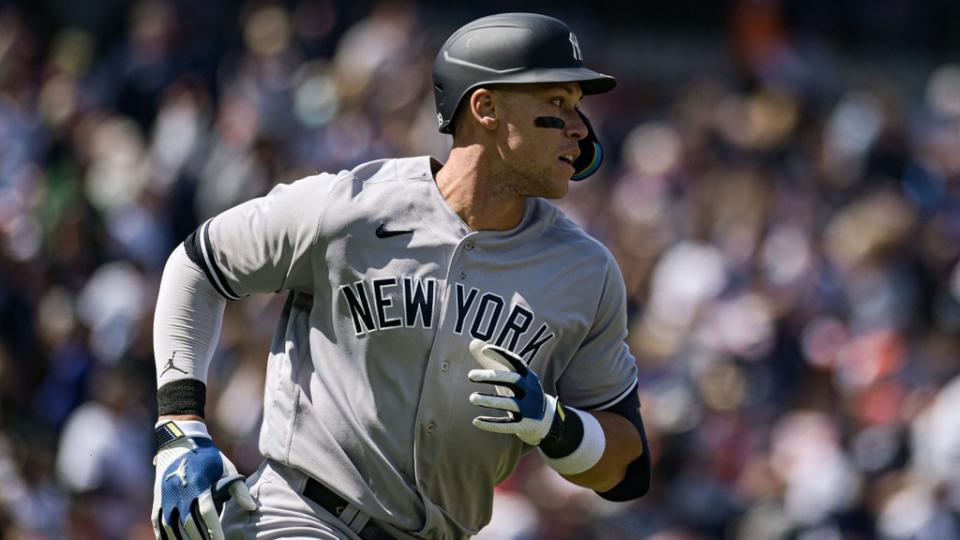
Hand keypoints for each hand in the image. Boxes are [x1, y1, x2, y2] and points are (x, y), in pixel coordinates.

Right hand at [151, 420, 255, 538]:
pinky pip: (159, 524)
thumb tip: (252, 507)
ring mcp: (166, 497)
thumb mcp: (226, 468)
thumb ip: (238, 488)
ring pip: (172, 527)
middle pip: (189, 524)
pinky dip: (165, 536)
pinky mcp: (158, 500)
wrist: (179, 442)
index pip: (207, 513)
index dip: (214, 530)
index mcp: (199, 485)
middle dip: (200, 539)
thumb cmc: (208, 457)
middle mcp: (180, 493)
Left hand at [467, 339, 559, 445]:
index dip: (501, 354)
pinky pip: (507, 425)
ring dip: (490, 400)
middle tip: (470, 375)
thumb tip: (472, 342)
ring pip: (509, 403)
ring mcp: (529, 409)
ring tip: (471, 397)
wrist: (545, 420)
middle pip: (512, 380)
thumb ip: (491, 361)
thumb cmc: (521, 392)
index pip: (515, 362)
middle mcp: (530, 390)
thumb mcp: (511, 376)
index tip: (485, 350)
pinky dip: (491, 424)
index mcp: (528, 376)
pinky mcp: (524, 425)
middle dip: (491, 377)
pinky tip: (476, 421)